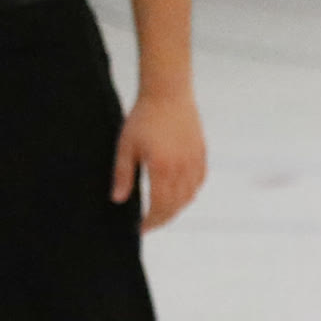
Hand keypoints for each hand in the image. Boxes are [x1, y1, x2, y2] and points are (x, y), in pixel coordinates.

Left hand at [111, 90, 206, 231]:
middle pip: (176, 205)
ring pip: (189, 195)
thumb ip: (123, 175)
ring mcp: (194, 160)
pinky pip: (199, 181)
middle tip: (150, 224)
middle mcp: (182, 167)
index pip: (159, 206)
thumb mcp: (126, 146)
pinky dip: (190, 193)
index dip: (151, 221)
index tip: (141, 228)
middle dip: (162, 219)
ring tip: (162, 211)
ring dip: (176, 208)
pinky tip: (180, 194)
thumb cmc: (143, 117)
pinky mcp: (201, 152)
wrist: (167, 92)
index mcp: (162, 168)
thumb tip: (118, 200)